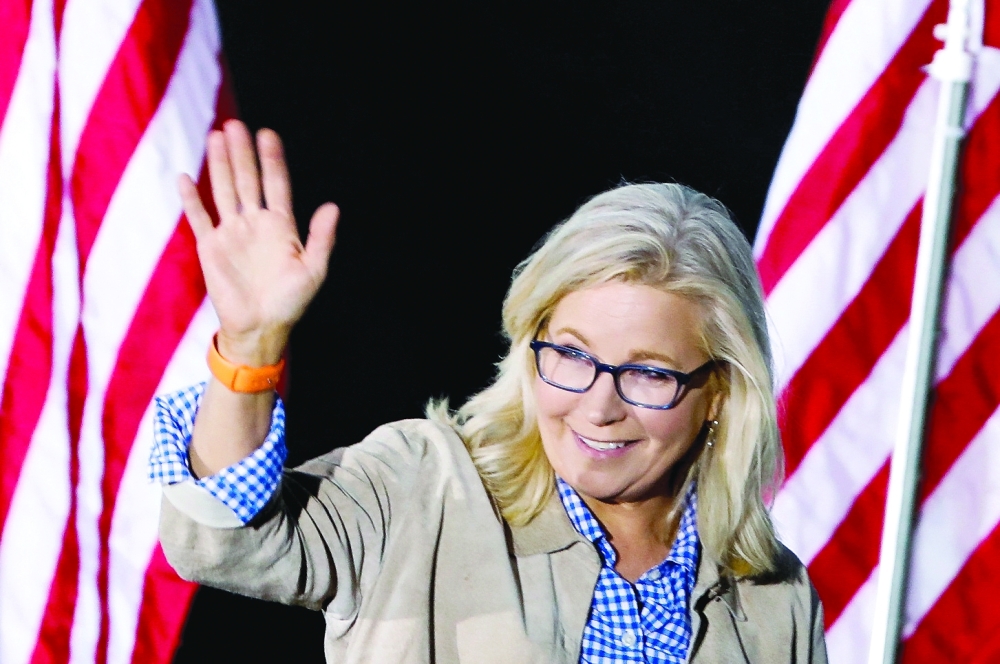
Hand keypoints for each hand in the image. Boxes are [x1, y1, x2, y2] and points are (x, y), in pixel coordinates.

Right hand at [180, 120, 338, 365]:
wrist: (261, 328)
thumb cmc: (291, 302)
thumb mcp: (313, 269)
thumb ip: (321, 237)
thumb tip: (333, 206)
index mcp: (281, 226)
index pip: (276, 184)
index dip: (272, 159)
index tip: (268, 133)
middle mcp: (255, 223)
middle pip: (247, 180)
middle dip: (242, 153)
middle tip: (236, 125)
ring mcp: (232, 233)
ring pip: (224, 190)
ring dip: (220, 165)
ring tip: (216, 136)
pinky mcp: (210, 247)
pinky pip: (199, 217)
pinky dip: (191, 199)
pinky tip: (185, 176)